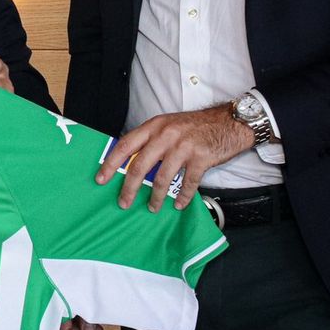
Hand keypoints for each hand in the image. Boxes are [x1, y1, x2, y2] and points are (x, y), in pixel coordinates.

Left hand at [96, 103, 251, 210]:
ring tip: (152, 208)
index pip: (126, 145)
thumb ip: (151, 140)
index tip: (101, 178)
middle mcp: (166, 136)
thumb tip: (130, 161)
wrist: (228, 122)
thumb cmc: (195, 126)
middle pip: (140, 166)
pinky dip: (182, 197)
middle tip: (124, 202)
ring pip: (162, 179)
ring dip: (155, 197)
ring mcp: (183, 147)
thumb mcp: (168, 125)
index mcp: (154, 126)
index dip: (111, 163)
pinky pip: (187, 184)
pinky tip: (179, 205)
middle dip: (129, 188)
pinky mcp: (200, 158)